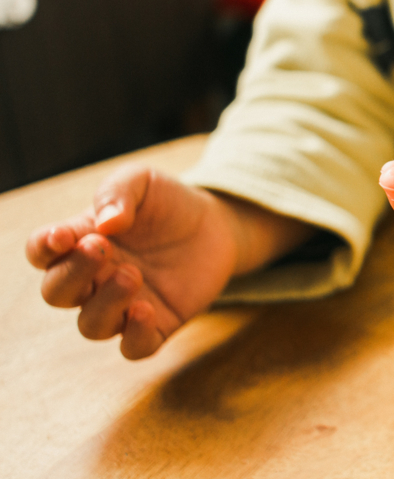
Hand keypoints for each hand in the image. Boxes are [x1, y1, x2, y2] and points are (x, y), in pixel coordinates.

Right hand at [25, 166, 241, 358]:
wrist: (216, 225)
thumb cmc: (168, 203)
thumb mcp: (142, 182)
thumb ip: (118, 193)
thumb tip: (106, 223)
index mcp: (80, 242)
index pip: (41, 253)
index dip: (43, 247)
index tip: (63, 236)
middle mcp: (94, 279)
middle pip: (57, 292)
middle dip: (71, 274)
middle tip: (100, 248)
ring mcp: (123, 305)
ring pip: (92, 325)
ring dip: (105, 304)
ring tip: (132, 275)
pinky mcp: (157, 325)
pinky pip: (134, 348)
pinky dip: (134, 336)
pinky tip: (145, 310)